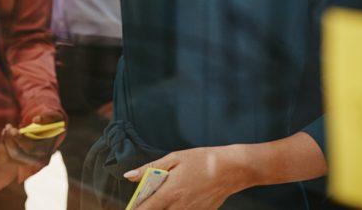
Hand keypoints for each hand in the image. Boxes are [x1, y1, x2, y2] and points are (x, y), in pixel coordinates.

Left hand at [0, 112, 64, 165]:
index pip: (30, 148)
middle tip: (8, 126)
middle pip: (18, 154)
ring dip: (5, 142)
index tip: (13, 130)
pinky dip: (3, 146)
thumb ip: (48, 116)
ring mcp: (28, 162)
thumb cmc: (50, 122)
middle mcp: (37, 160)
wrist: (48, 131)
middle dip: (10, 140)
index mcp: (46, 149)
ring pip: (10, 156)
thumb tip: (36, 120)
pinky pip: (6, 157)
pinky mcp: (20, 161)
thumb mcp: (53, 117)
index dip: (20, 139)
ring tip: (6, 128)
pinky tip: (5, 134)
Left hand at [124, 146, 246, 209]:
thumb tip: (129, 176)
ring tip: (169, 196)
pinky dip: (179, 208)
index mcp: (170, 192)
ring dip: (165, 208)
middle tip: (151, 199)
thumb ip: (150, 168)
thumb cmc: (203, 160)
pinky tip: (183, 198)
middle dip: (150, 208)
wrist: (232, 169)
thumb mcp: (175, 158)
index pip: (144, 209)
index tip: (130, 208)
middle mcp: (178, 207)